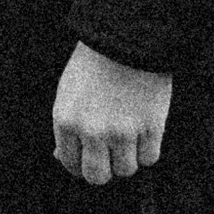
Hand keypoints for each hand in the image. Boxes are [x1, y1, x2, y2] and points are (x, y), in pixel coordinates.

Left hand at [51, 42, 171, 186]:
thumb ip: (66, 127)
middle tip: (111, 154)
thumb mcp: (68, 91)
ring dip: (128, 157)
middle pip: (97, 177)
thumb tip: (62, 157)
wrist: (128, 35)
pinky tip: (144, 129)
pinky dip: (148, 149)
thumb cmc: (95, 62)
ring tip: (129, 133)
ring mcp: (123, 131)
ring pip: (126, 170)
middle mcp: (92, 131)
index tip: (90, 157)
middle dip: (105, 169)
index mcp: (66, 120)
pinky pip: (149, 158)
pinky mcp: (151, 128)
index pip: (71, 165)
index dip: (82, 165)